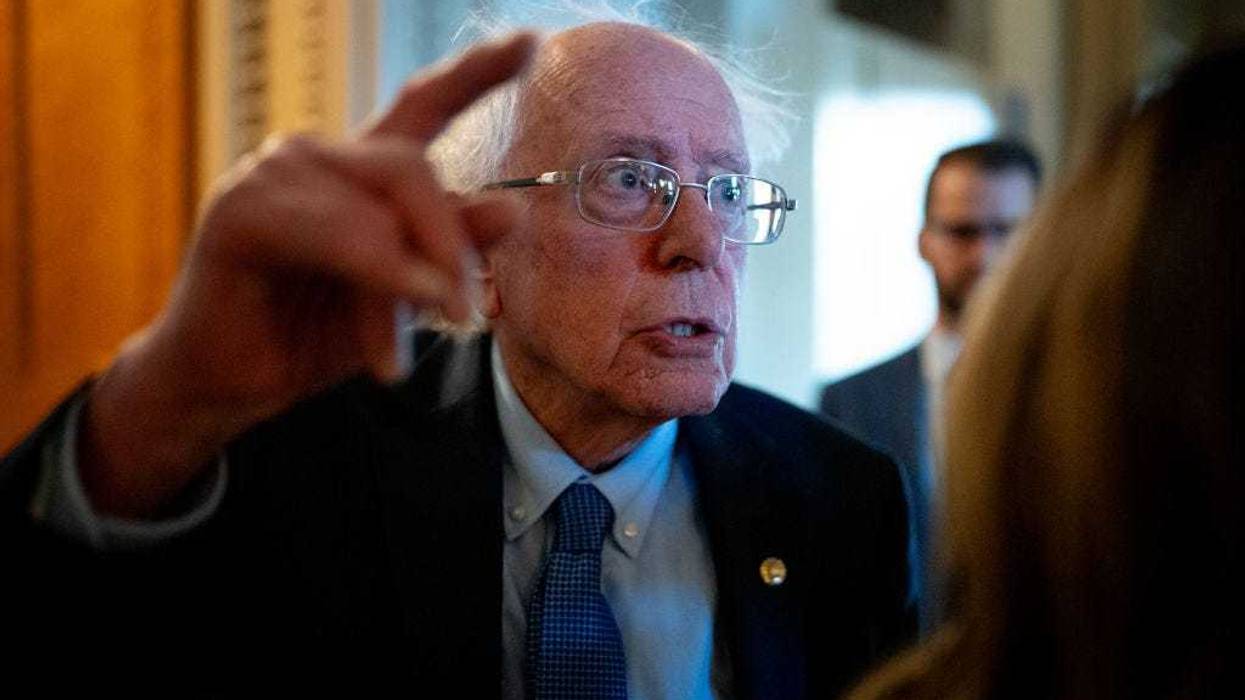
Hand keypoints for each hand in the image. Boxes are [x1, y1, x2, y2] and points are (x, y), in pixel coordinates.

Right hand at [78, 33, 536, 516]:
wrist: (230, 387)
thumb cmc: (312, 334)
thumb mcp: (402, 297)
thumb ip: (450, 253)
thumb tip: (511, 208)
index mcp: (359, 169)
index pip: (423, 105)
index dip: (475, 73)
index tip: (531, 43)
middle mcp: (316, 156)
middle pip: (410, 164)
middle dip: (452, 239)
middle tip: (472, 312)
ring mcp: (271, 175)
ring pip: (379, 203)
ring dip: (416, 275)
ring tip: (436, 330)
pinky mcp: (239, 212)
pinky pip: (335, 233)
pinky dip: (379, 274)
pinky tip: (392, 335)